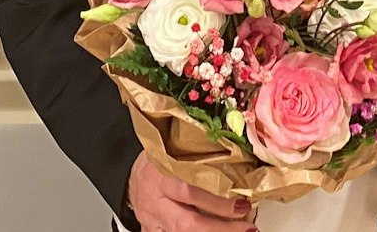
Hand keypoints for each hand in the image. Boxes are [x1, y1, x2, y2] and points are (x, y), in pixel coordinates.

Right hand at [127, 152, 256, 231]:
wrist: (130, 175)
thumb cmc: (158, 160)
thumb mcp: (174, 153)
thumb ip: (198, 161)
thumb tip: (237, 164)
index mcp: (161, 176)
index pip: (190, 192)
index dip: (217, 202)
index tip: (243, 204)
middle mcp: (156, 202)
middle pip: (188, 222)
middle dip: (220, 228)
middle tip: (247, 228)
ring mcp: (153, 221)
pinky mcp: (152, 231)